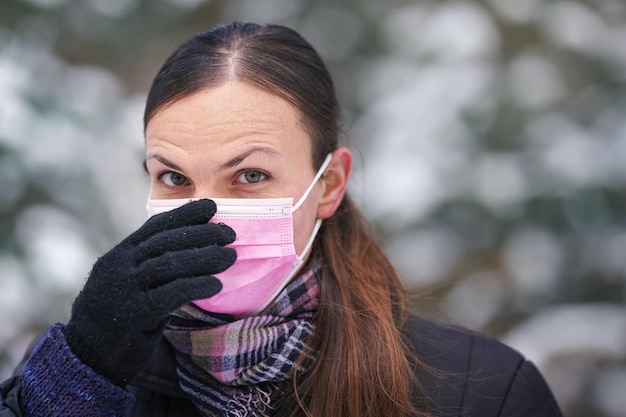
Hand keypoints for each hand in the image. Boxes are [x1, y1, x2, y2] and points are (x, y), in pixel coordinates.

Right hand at [63, 199, 235, 385]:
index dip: (185, 214)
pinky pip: (170, 294)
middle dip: (201, 234)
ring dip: (205, 258)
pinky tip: (216, 285)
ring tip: (230, 257)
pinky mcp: (134, 314)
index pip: (155, 226)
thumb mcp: (129, 280)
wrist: (88, 354)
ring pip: (169, 264)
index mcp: (120, 254)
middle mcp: (120, 266)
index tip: (211, 207)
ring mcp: (125, 289)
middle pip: (165, 241)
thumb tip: (192, 243)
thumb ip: (150, 262)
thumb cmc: (119, 314)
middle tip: (229, 234)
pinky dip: (196, 286)